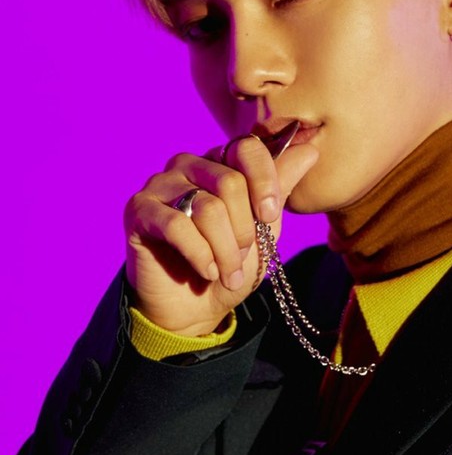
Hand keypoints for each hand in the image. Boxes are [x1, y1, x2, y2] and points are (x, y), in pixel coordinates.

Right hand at [124, 137, 318, 335]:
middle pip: (229, 182)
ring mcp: (159, 184)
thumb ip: (280, 185)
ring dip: (225, 250)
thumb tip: (310, 149)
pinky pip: (176, 226)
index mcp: (219, 161)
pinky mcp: (138, 211)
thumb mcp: (263, 225)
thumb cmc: (231, 262)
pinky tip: (206, 272)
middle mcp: (187, 164)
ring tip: (227, 272)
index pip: (246, 147)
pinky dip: (200, 255)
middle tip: (243, 256)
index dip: (264, 181)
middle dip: (245, 229)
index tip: (270, 215)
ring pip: (207, 207)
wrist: (196, 307)